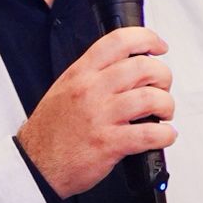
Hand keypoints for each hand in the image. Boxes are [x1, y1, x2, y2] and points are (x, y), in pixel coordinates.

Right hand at [16, 26, 176, 198]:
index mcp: (81, 73)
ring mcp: (100, 116)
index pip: (118, 41)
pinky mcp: (109, 143)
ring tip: (164, 113)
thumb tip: (127, 67)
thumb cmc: (51, 131)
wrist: (36, 164)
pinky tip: (164, 136)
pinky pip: (149, 134)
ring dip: (167, 105)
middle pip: (142, 67)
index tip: (159, 47)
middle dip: (163, 76)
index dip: (146, 38)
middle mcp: (91, 90)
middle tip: (162, 88)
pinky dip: (165, 134)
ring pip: (150, 98)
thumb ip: (93, 75)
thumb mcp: (65, 89)